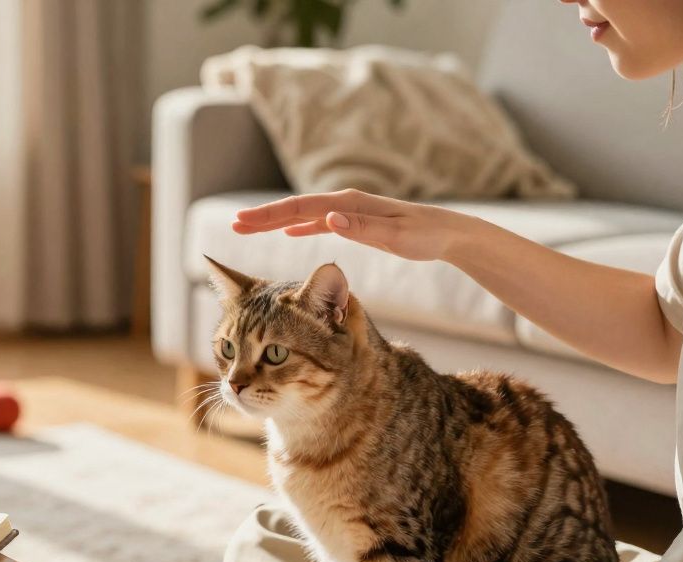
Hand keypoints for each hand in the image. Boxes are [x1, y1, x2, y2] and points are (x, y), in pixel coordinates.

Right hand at [231, 189, 487, 262]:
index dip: (269, 215)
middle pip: (295, 208)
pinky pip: (318, 222)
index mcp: (349, 205)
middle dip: (263, 216)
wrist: (449, 233)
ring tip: (249, 227)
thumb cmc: (425, 236)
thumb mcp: (396, 236)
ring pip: (303, 215)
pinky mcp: (355, 222)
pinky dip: (299, 226)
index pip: (300, 208)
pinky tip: (288, 232)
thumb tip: (329, 220)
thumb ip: (363, 229)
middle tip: (233, 224)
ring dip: (276, 221)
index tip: (242, 220)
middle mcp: (345, 204)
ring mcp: (349, 212)